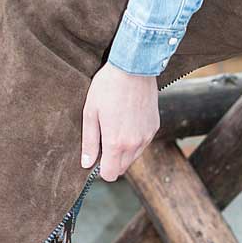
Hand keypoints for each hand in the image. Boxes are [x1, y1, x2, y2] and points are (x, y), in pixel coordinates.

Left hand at [81, 63, 159, 181]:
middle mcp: (134, 144)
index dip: (102, 169)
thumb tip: (86, 164)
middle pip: (122, 168)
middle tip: (104, 138)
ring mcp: (146, 137)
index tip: (97, 156)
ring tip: (116, 126)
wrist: (134, 68)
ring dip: (124, 151)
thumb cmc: (108, 87)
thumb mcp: (91, 113)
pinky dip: (135, 139)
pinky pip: (143, 143)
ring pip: (133, 157)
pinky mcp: (154, 128)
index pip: (110, 174)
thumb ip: (89, 142)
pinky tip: (128, 120)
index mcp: (116, 143)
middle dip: (112, 160)